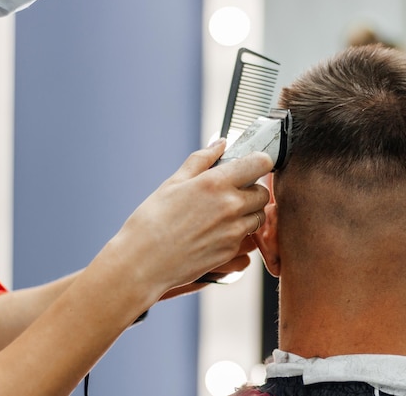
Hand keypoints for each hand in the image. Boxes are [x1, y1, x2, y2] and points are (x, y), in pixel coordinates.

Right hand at [106, 139, 272, 308]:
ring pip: (258, 216)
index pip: (260, 163)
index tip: (253, 165)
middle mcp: (230, 206)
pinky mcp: (231, 251)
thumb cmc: (152, 220)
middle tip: (233, 192)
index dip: (259, 162)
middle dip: (252, 190)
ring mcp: (233, 231)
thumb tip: (220, 144)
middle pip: (263, 193)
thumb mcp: (174, 182)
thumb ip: (201, 160)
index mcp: (216, 182)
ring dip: (248, 213)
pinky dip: (237, 233)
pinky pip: (246, 238)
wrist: (142, 262)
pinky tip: (214, 233)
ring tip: (223, 214)